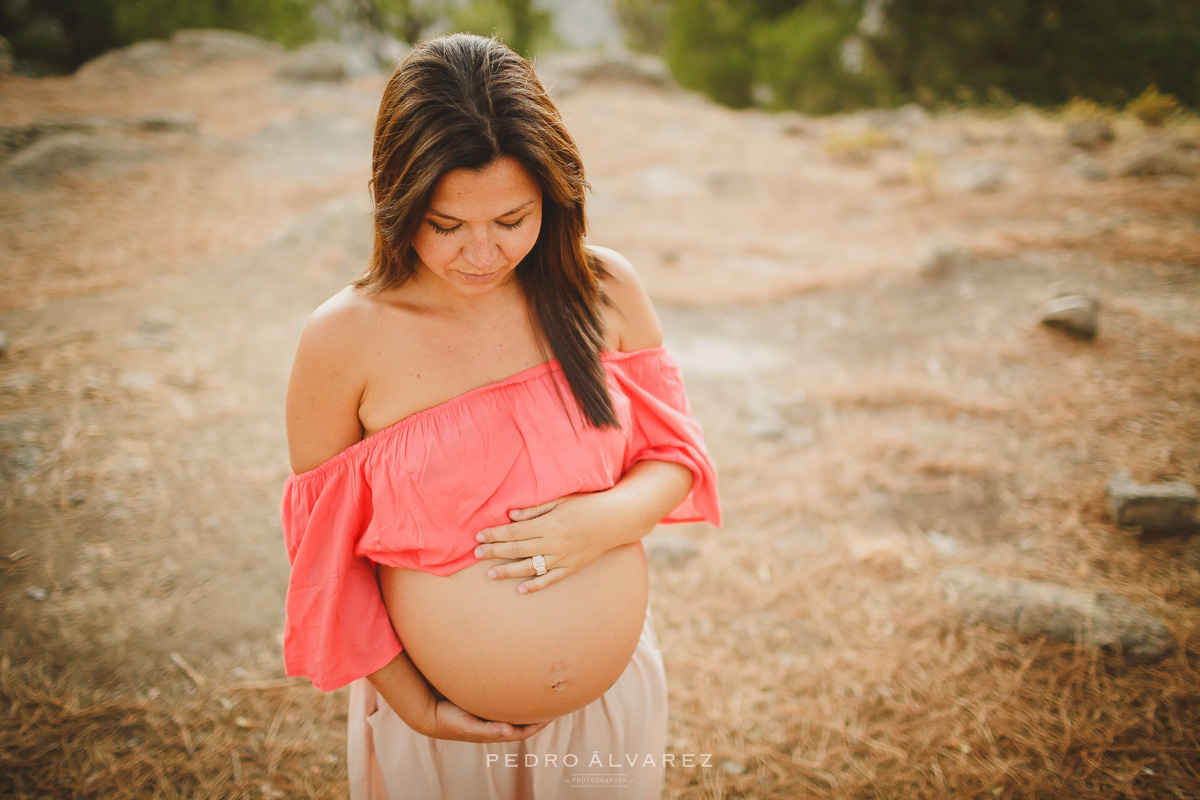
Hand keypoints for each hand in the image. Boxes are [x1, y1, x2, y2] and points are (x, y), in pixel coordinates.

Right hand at [428, 697, 551, 742]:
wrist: (429, 711)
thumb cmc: (449, 721)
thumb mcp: (467, 726)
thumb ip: (487, 730)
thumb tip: (509, 731)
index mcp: (494, 732)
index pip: (522, 732)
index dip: (538, 725)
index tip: (552, 716)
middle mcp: (494, 723)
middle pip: (521, 720)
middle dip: (537, 714)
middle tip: (553, 701)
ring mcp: (488, 713)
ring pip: (513, 709)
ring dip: (526, 703)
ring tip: (540, 691)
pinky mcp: (482, 702)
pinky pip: (503, 699)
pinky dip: (513, 694)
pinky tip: (518, 682)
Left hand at [473, 492, 617, 594]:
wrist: (614, 520)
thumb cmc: (586, 505)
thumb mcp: (560, 500)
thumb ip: (535, 509)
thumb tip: (510, 515)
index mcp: (548, 524)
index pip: (515, 531)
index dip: (495, 534)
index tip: (479, 536)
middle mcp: (553, 543)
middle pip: (517, 549)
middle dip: (495, 551)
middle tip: (476, 554)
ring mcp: (562, 558)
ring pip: (530, 567)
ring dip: (508, 571)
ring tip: (490, 574)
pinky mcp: (571, 568)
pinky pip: (550, 579)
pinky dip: (535, 586)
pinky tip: (521, 590)